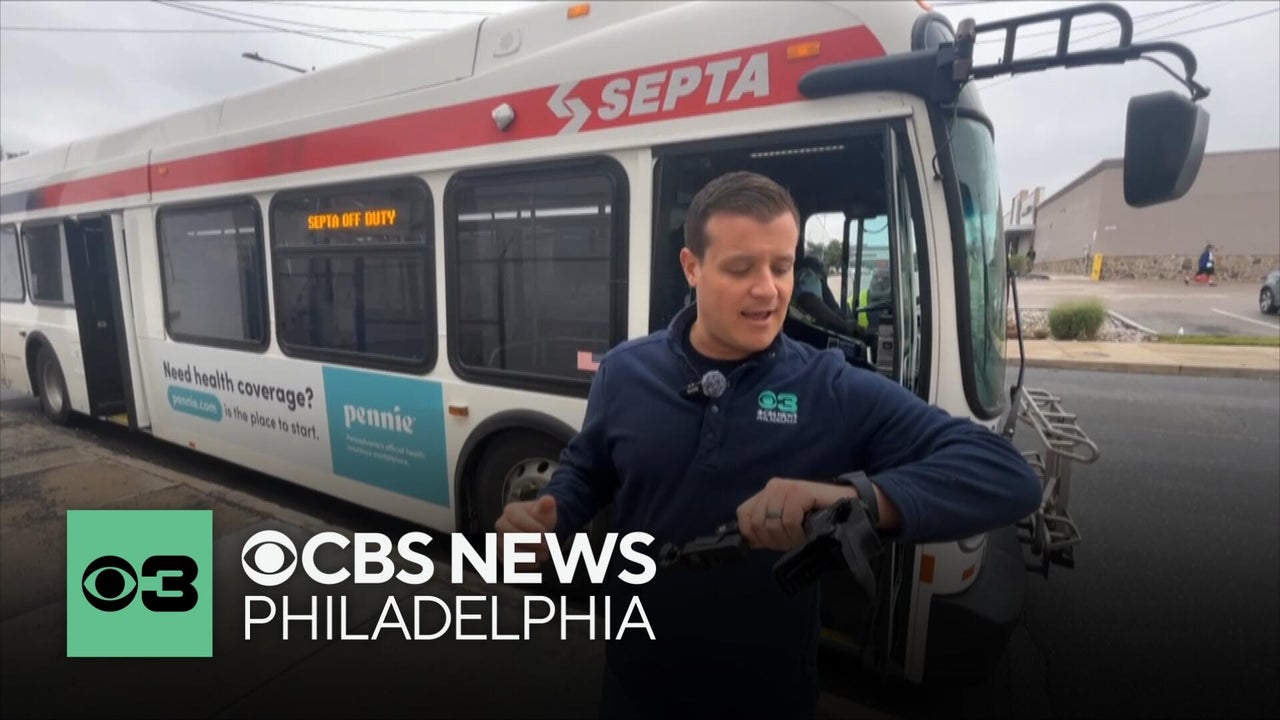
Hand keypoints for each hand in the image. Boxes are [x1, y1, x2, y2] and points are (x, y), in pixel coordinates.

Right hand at [495, 495, 557, 566]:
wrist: (536, 530)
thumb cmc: (540, 518)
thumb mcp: (546, 510)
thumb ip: (547, 505)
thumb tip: (548, 500)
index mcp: (510, 511)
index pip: (517, 519)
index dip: (532, 528)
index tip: (546, 533)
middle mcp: (500, 526)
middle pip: (509, 537)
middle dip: (531, 543)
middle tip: (547, 546)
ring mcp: (500, 541)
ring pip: (509, 552)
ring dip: (530, 556)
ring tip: (544, 555)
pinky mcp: (503, 556)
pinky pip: (510, 564)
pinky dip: (525, 565)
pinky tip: (537, 562)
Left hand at [737, 478, 856, 550]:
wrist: (848, 504)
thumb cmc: (816, 517)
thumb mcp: (785, 525)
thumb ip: (765, 530)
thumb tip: (747, 542)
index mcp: (765, 494)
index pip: (744, 517)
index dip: (755, 535)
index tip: (773, 543)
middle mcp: (772, 487)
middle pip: (757, 524)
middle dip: (775, 540)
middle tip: (794, 539)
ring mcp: (784, 487)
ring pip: (772, 524)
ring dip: (789, 538)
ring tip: (802, 534)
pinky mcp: (799, 491)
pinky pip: (788, 520)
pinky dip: (798, 531)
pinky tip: (808, 528)